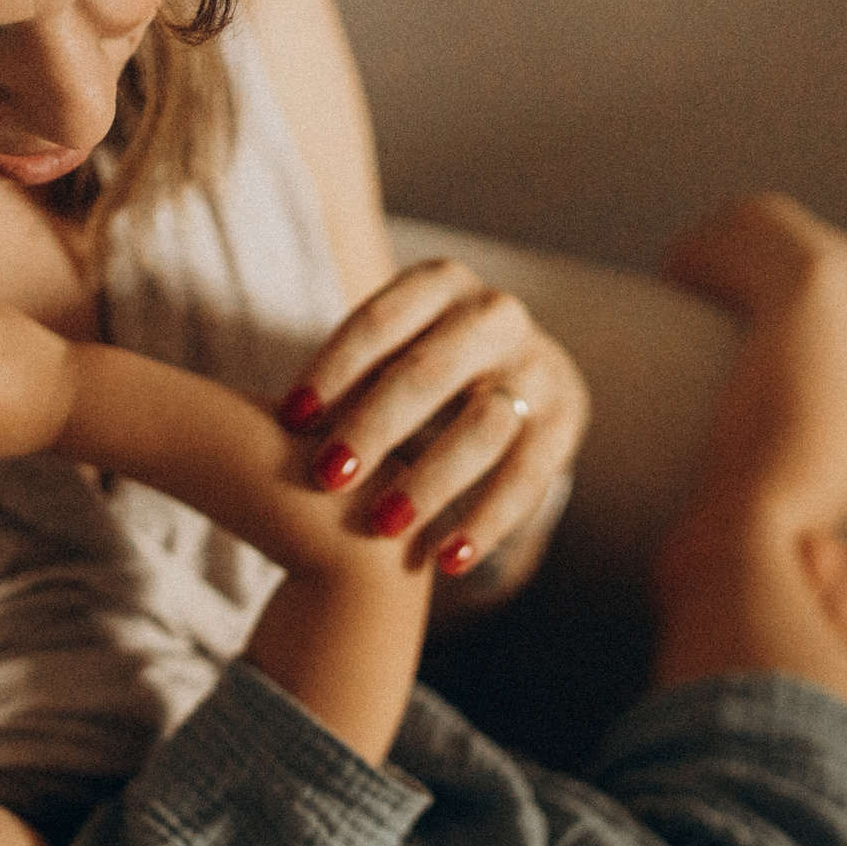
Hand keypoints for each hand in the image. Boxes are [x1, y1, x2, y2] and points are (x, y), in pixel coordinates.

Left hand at [279, 259, 588, 581]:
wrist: (518, 376)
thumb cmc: (419, 369)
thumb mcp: (388, 354)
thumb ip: (350, 378)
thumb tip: (281, 426)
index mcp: (440, 284)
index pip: (380, 321)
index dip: (334, 369)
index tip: (289, 420)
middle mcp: (495, 315)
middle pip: (431, 371)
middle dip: (376, 426)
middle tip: (327, 477)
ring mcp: (537, 367)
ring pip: (484, 424)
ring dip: (431, 478)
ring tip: (383, 526)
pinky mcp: (566, 422)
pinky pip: (529, 477)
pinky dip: (487, 521)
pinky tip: (446, 561)